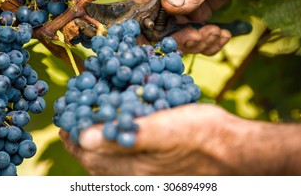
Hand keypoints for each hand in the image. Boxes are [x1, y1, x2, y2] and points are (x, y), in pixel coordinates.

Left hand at [60, 104, 261, 175]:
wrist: (236, 152)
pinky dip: (117, 151)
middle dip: (82, 144)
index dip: (74, 139)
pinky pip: (128, 166)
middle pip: (97, 164)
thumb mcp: (165, 128)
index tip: (65, 124)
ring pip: (111, 166)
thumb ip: (127, 134)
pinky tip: (122, 139)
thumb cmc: (204, 135)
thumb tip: (85, 137)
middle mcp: (138, 176)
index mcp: (135, 168)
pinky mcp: (160, 174)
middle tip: (73, 126)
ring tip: (91, 131)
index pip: (91, 156)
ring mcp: (149, 177)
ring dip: (97, 148)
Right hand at [131, 0, 269, 54]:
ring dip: (197, 40)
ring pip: (179, 32)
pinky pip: (195, 31)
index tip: (161, 43)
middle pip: (161, 24)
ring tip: (217, 34)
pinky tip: (221, 35)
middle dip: (180, 36)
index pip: (142, 1)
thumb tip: (169, 6)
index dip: (145, 25)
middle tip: (201, 37)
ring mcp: (183, 0)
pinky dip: (207, 39)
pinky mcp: (197, 8)